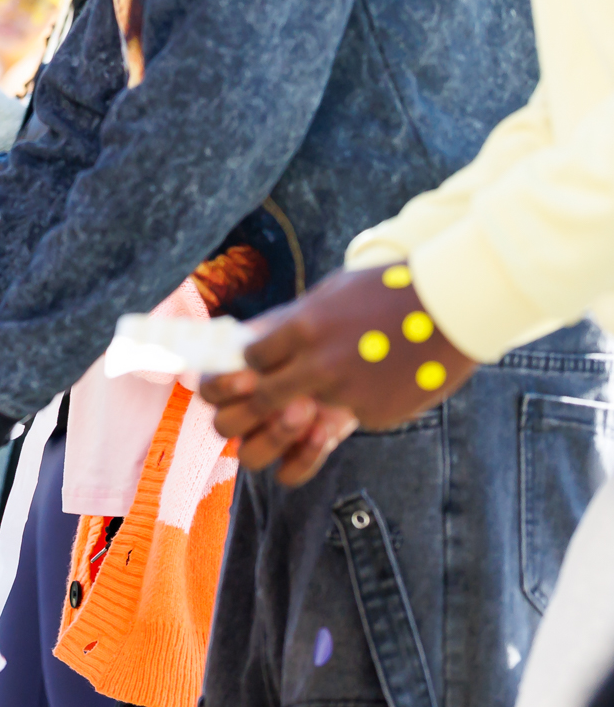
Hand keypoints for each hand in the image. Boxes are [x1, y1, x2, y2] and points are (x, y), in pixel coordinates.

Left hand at [203, 264, 471, 484]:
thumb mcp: (332, 294)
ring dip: (309, 405)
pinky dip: (359, 403)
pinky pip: (352, 416)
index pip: (252, 360)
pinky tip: (383, 379)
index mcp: (303, 328)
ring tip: (333, 385)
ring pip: (305, 411)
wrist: (453, 306)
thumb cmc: (388, 290)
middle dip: (263, 398)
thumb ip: (293, 322)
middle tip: (274, 393)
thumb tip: (255, 343)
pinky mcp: (375, 414)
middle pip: (264, 398)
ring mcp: (347, 393)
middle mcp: (318, 364)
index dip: (257, 364)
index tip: (267, 362)